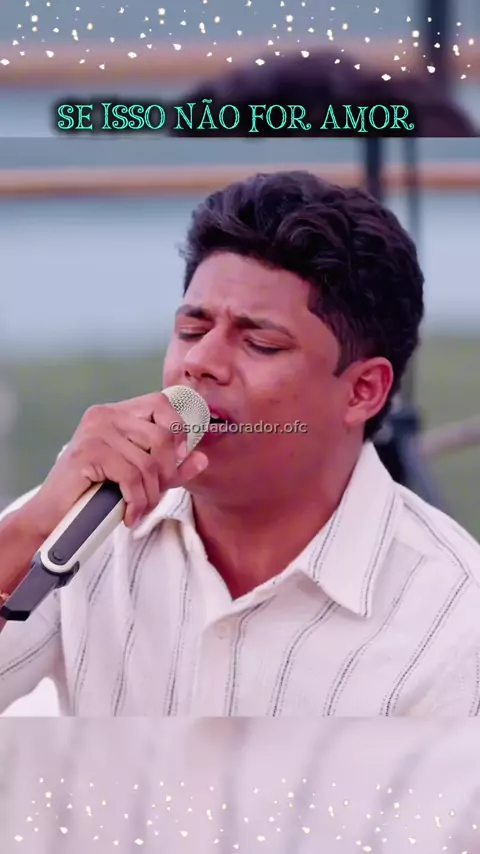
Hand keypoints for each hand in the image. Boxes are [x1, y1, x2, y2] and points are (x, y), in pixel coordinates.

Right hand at [24, 392, 208, 535]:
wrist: (55, 517)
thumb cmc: (96, 494)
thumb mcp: (141, 478)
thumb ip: (171, 468)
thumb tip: (202, 458)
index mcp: (118, 412)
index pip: (162, 402)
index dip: (178, 430)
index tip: (176, 459)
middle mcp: (105, 415)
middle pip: (162, 435)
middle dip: (167, 472)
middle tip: (155, 494)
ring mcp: (95, 432)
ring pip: (148, 462)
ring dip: (151, 494)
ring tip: (140, 508)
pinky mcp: (87, 453)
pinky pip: (131, 477)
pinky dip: (136, 501)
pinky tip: (129, 515)